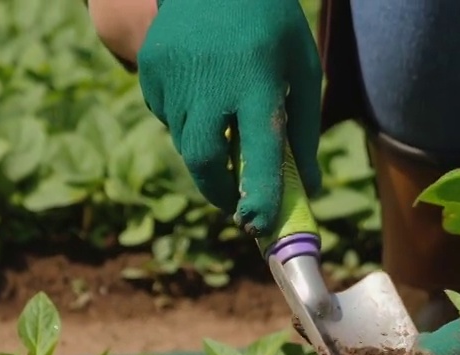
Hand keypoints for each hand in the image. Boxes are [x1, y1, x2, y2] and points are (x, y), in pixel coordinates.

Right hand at [136, 0, 322, 235]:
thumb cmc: (271, 24)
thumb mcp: (302, 67)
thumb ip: (305, 129)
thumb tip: (308, 187)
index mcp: (258, 79)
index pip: (260, 151)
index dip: (259, 195)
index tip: (258, 226)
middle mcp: (211, 81)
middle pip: (205, 159)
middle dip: (219, 190)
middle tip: (236, 201)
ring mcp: (174, 75)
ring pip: (185, 142)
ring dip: (206, 151)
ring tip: (224, 121)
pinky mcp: (151, 69)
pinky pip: (166, 116)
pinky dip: (185, 121)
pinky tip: (202, 91)